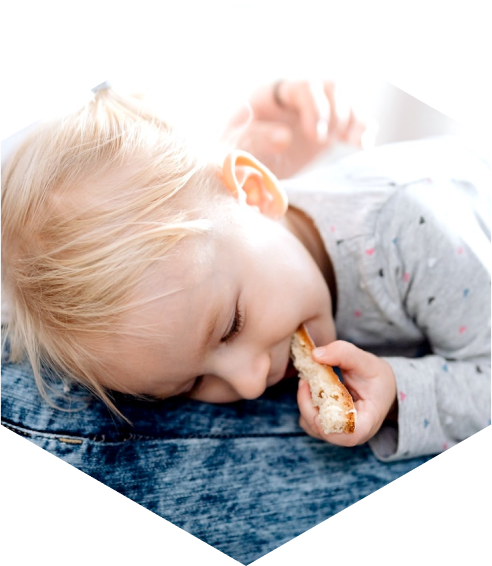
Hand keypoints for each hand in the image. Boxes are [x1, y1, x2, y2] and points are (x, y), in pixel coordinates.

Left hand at [221, 79, 370, 178]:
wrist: (245, 176)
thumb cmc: (236, 160)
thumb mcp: (237, 149)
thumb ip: (254, 139)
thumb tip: (285, 136)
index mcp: (272, 95)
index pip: (304, 87)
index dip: (316, 109)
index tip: (316, 137)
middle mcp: (298, 98)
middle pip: (332, 86)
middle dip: (337, 113)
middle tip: (326, 142)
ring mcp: (317, 112)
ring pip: (348, 100)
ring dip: (355, 119)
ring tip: (352, 142)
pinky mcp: (330, 130)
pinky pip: (356, 119)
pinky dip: (364, 130)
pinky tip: (362, 147)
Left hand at [297, 340, 396, 446]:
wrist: (382, 385)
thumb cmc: (377, 377)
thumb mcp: (366, 361)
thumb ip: (343, 353)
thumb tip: (315, 355)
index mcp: (366, 423)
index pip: (345, 435)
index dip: (324, 416)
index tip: (315, 388)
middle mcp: (351, 434)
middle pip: (321, 429)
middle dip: (308, 403)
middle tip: (305, 379)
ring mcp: (338, 432)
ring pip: (311, 426)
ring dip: (304, 403)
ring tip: (307, 381)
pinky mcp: (328, 426)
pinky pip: (309, 420)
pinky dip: (306, 404)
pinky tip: (310, 388)